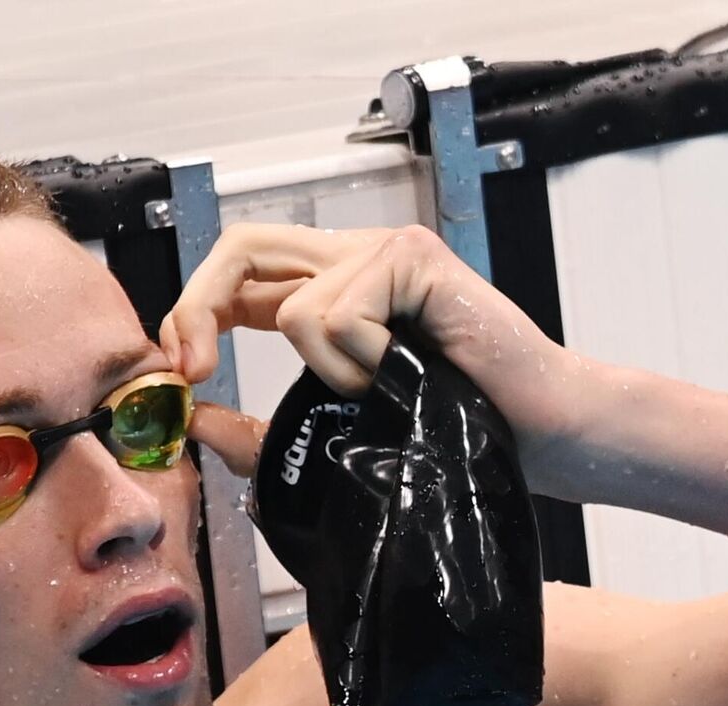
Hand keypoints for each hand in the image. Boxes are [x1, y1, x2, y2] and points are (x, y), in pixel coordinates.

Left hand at [159, 224, 607, 496]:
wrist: (545, 436)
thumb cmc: (459, 436)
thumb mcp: (337, 437)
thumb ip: (261, 430)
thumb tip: (193, 422)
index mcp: (337, 294)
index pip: (237, 274)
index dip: (191, 312)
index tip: (182, 376)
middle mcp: (357, 260)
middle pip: (240, 246)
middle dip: (199, 306)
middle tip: (195, 368)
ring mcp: (387, 252)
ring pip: (293, 304)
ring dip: (329, 371)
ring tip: (386, 388)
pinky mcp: (413, 258)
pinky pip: (337, 314)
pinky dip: (360, 362)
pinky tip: (408, 372)